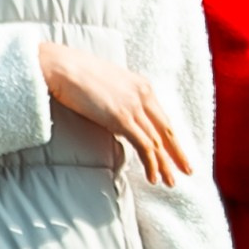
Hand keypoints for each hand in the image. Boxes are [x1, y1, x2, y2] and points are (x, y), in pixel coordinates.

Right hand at [38, 42, 192, 187]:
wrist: (61, 66)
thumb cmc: (73, 73)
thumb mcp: (104, 84)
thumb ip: (116, 99)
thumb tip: (113, 115)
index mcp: (140, 86)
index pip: (161, 117)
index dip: (171, 137)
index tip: (176, 151)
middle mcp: (143, 95)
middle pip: (166, 130)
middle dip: (177, 153)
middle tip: (186, 170)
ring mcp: (134, 107)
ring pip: (158, 141)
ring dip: (165, 164)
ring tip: (169, 182)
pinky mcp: (122, 119)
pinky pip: (144, 146)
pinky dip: (151, 163)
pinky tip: (153, 177)